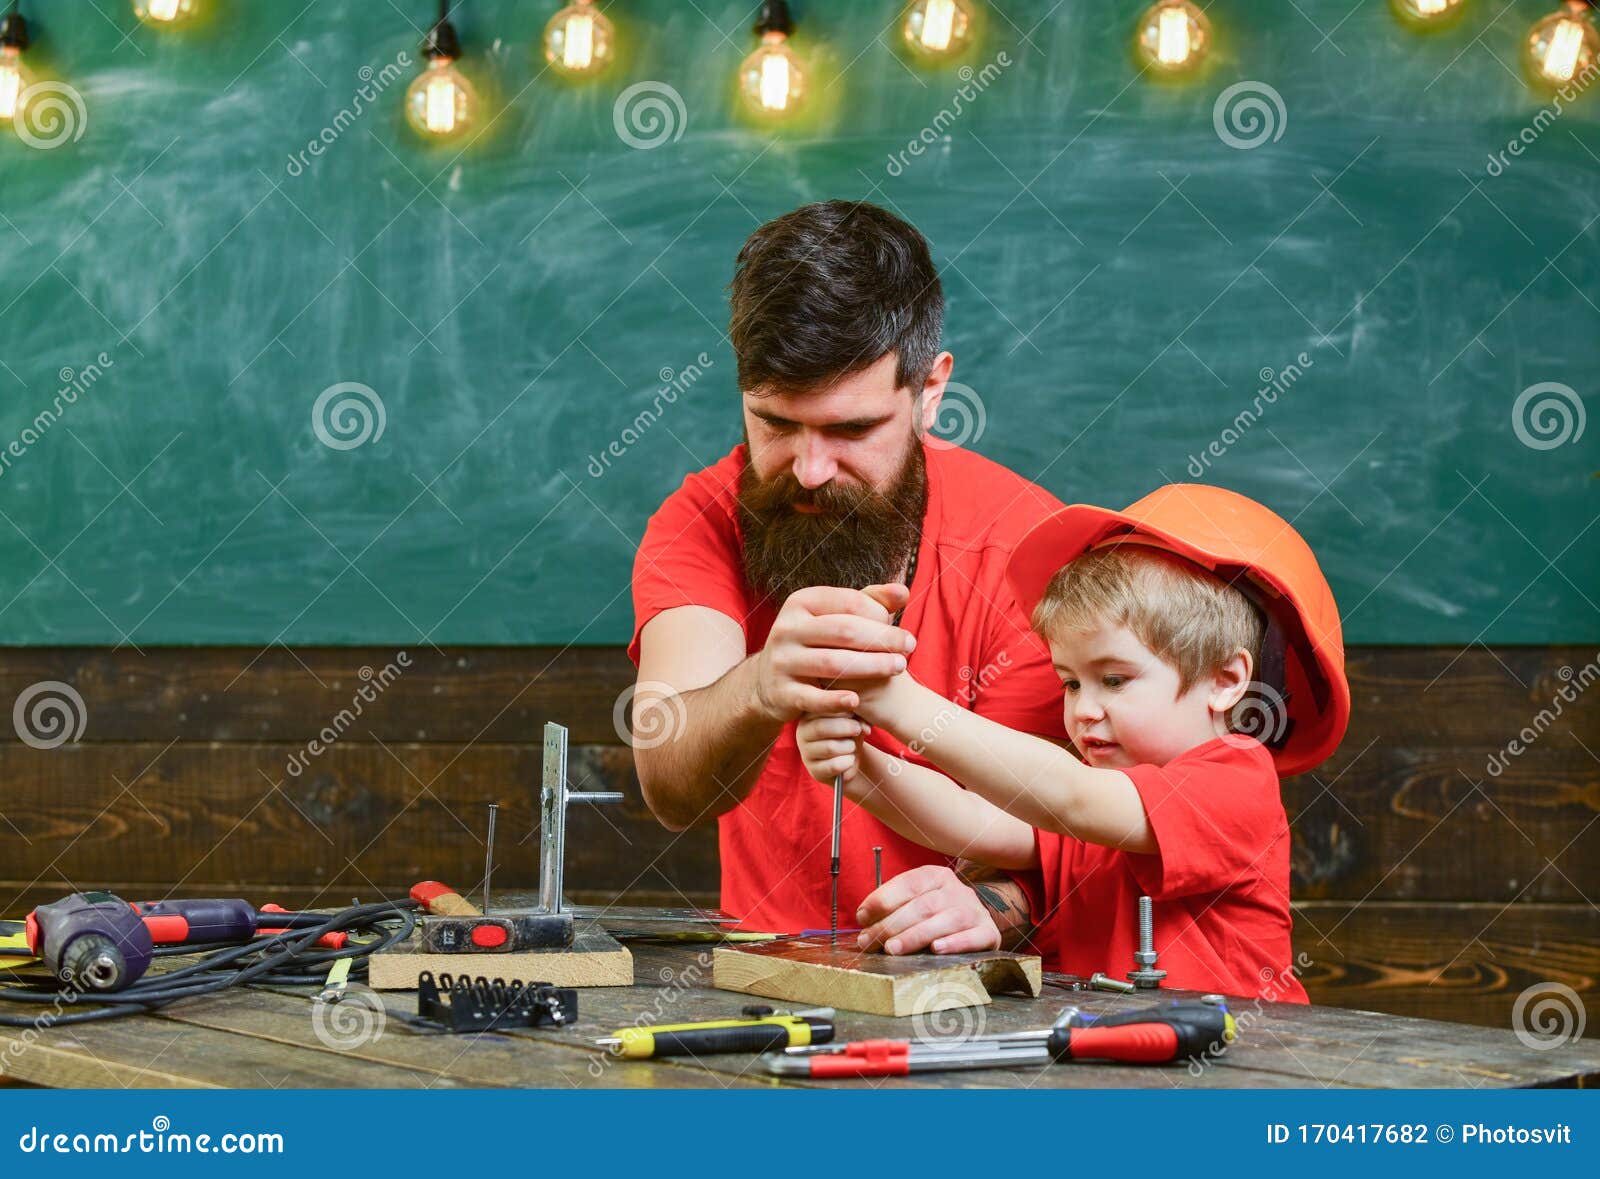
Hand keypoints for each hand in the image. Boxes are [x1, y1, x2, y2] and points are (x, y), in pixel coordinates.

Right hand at [752, 585, 914, 721]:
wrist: (769, 681)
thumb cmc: (815, 642)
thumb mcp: (833, 617)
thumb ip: (869, 602)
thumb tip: (902, 592)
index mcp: (801, 603)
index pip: (849, 603)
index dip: (882, 616)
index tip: (904, 633)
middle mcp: (787, 629)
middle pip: (844, 631)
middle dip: (882, 640)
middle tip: (910, 648)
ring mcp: (782, 661)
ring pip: (831, 663)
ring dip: (871, 667)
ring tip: (899, 668)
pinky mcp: (782, 692)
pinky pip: (813, 698)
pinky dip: (835, 701)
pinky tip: (858, 701)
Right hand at [795, 713, 871, 788]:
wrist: (847, 760)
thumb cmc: (848, 733)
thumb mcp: (854, 720)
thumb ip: (857, 718)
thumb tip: (862, 727)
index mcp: (809, 714)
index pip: (818, 707)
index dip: (839, 707)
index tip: (855, 705)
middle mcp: (802, 732)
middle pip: (820, 728)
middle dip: (845, 727)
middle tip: (857, 729)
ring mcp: (806, 752)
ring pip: (829, 748)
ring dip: (848, 746)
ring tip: (852, 746)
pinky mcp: (814, 770)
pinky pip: (833, 766)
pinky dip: (847, 762)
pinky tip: (850, 759)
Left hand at [855, 864, 1000, 955]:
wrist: (978, 922)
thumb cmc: (938, 915)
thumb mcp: (917, 901)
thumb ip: (893, 907)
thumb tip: (864, 918)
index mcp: (937, 877)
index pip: (909, 883)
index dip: (883, 899)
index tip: (862, 916)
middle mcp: (957, 890)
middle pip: (923, 905)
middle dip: (892, 925)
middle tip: (871, 941)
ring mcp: (974, 911)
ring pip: (945, 920)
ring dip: (915, 936)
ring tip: (893, 949)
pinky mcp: (988, 933)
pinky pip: (974, 936)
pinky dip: (954, 943)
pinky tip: (936, 949)